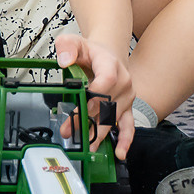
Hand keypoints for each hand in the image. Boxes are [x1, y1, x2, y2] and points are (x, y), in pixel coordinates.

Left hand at [54, 32, 134, 158]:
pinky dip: (125, 140)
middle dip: (88, 120)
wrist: (108, 54)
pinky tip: (119, 153)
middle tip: (70, 131)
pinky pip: (129, 125)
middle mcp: (124, 82)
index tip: (77, 109)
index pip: (105, 82)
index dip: (92, 97)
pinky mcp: (127, 108)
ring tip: (86, 146)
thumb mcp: (73, 41)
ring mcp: (127, 97)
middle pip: (107, 104)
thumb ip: (67, 47)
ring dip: (99, 133)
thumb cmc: (90, 51)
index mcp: (111, 65)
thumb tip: (64, 61)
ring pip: (113, 118)